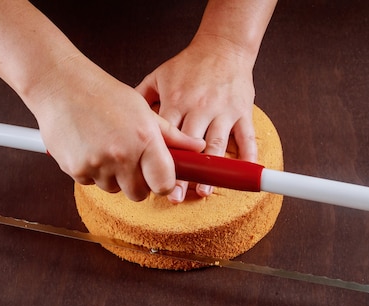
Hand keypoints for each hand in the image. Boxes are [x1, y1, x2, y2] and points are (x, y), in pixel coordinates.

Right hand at [30, 55, 204, 201]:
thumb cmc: (103, 94)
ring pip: (114, 189)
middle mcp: (122, 155)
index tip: (159, 177)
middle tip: (130, 160)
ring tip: (106, 147)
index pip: (163, 184)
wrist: (60, 86)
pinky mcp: (76, 170)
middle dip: (137, 182)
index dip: (163, 184)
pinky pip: (91, 183)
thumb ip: (171, 135)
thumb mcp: (143, 110)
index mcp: (144, 139)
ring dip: (113, 176)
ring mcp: (97, 165)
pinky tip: (89, 147)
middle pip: (139, 194)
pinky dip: (92, 171)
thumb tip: (197, 148)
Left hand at [136, 36, 257, 202]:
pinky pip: (247, 137)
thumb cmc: (189, 65)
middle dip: (183, 172)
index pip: (166, 135)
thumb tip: (121, 121)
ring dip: (211, 170)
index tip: (153, 179)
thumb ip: (141, 98)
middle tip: (173, 196)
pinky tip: (243, 175)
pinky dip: (247, 157)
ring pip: (217, 145)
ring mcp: (223, 111)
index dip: (160, 159)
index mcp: (177, 100)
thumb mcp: (159, 76)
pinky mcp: (243, 112)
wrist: (223, 47)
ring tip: (202, 192)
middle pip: (190, 146)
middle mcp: (200, 107)